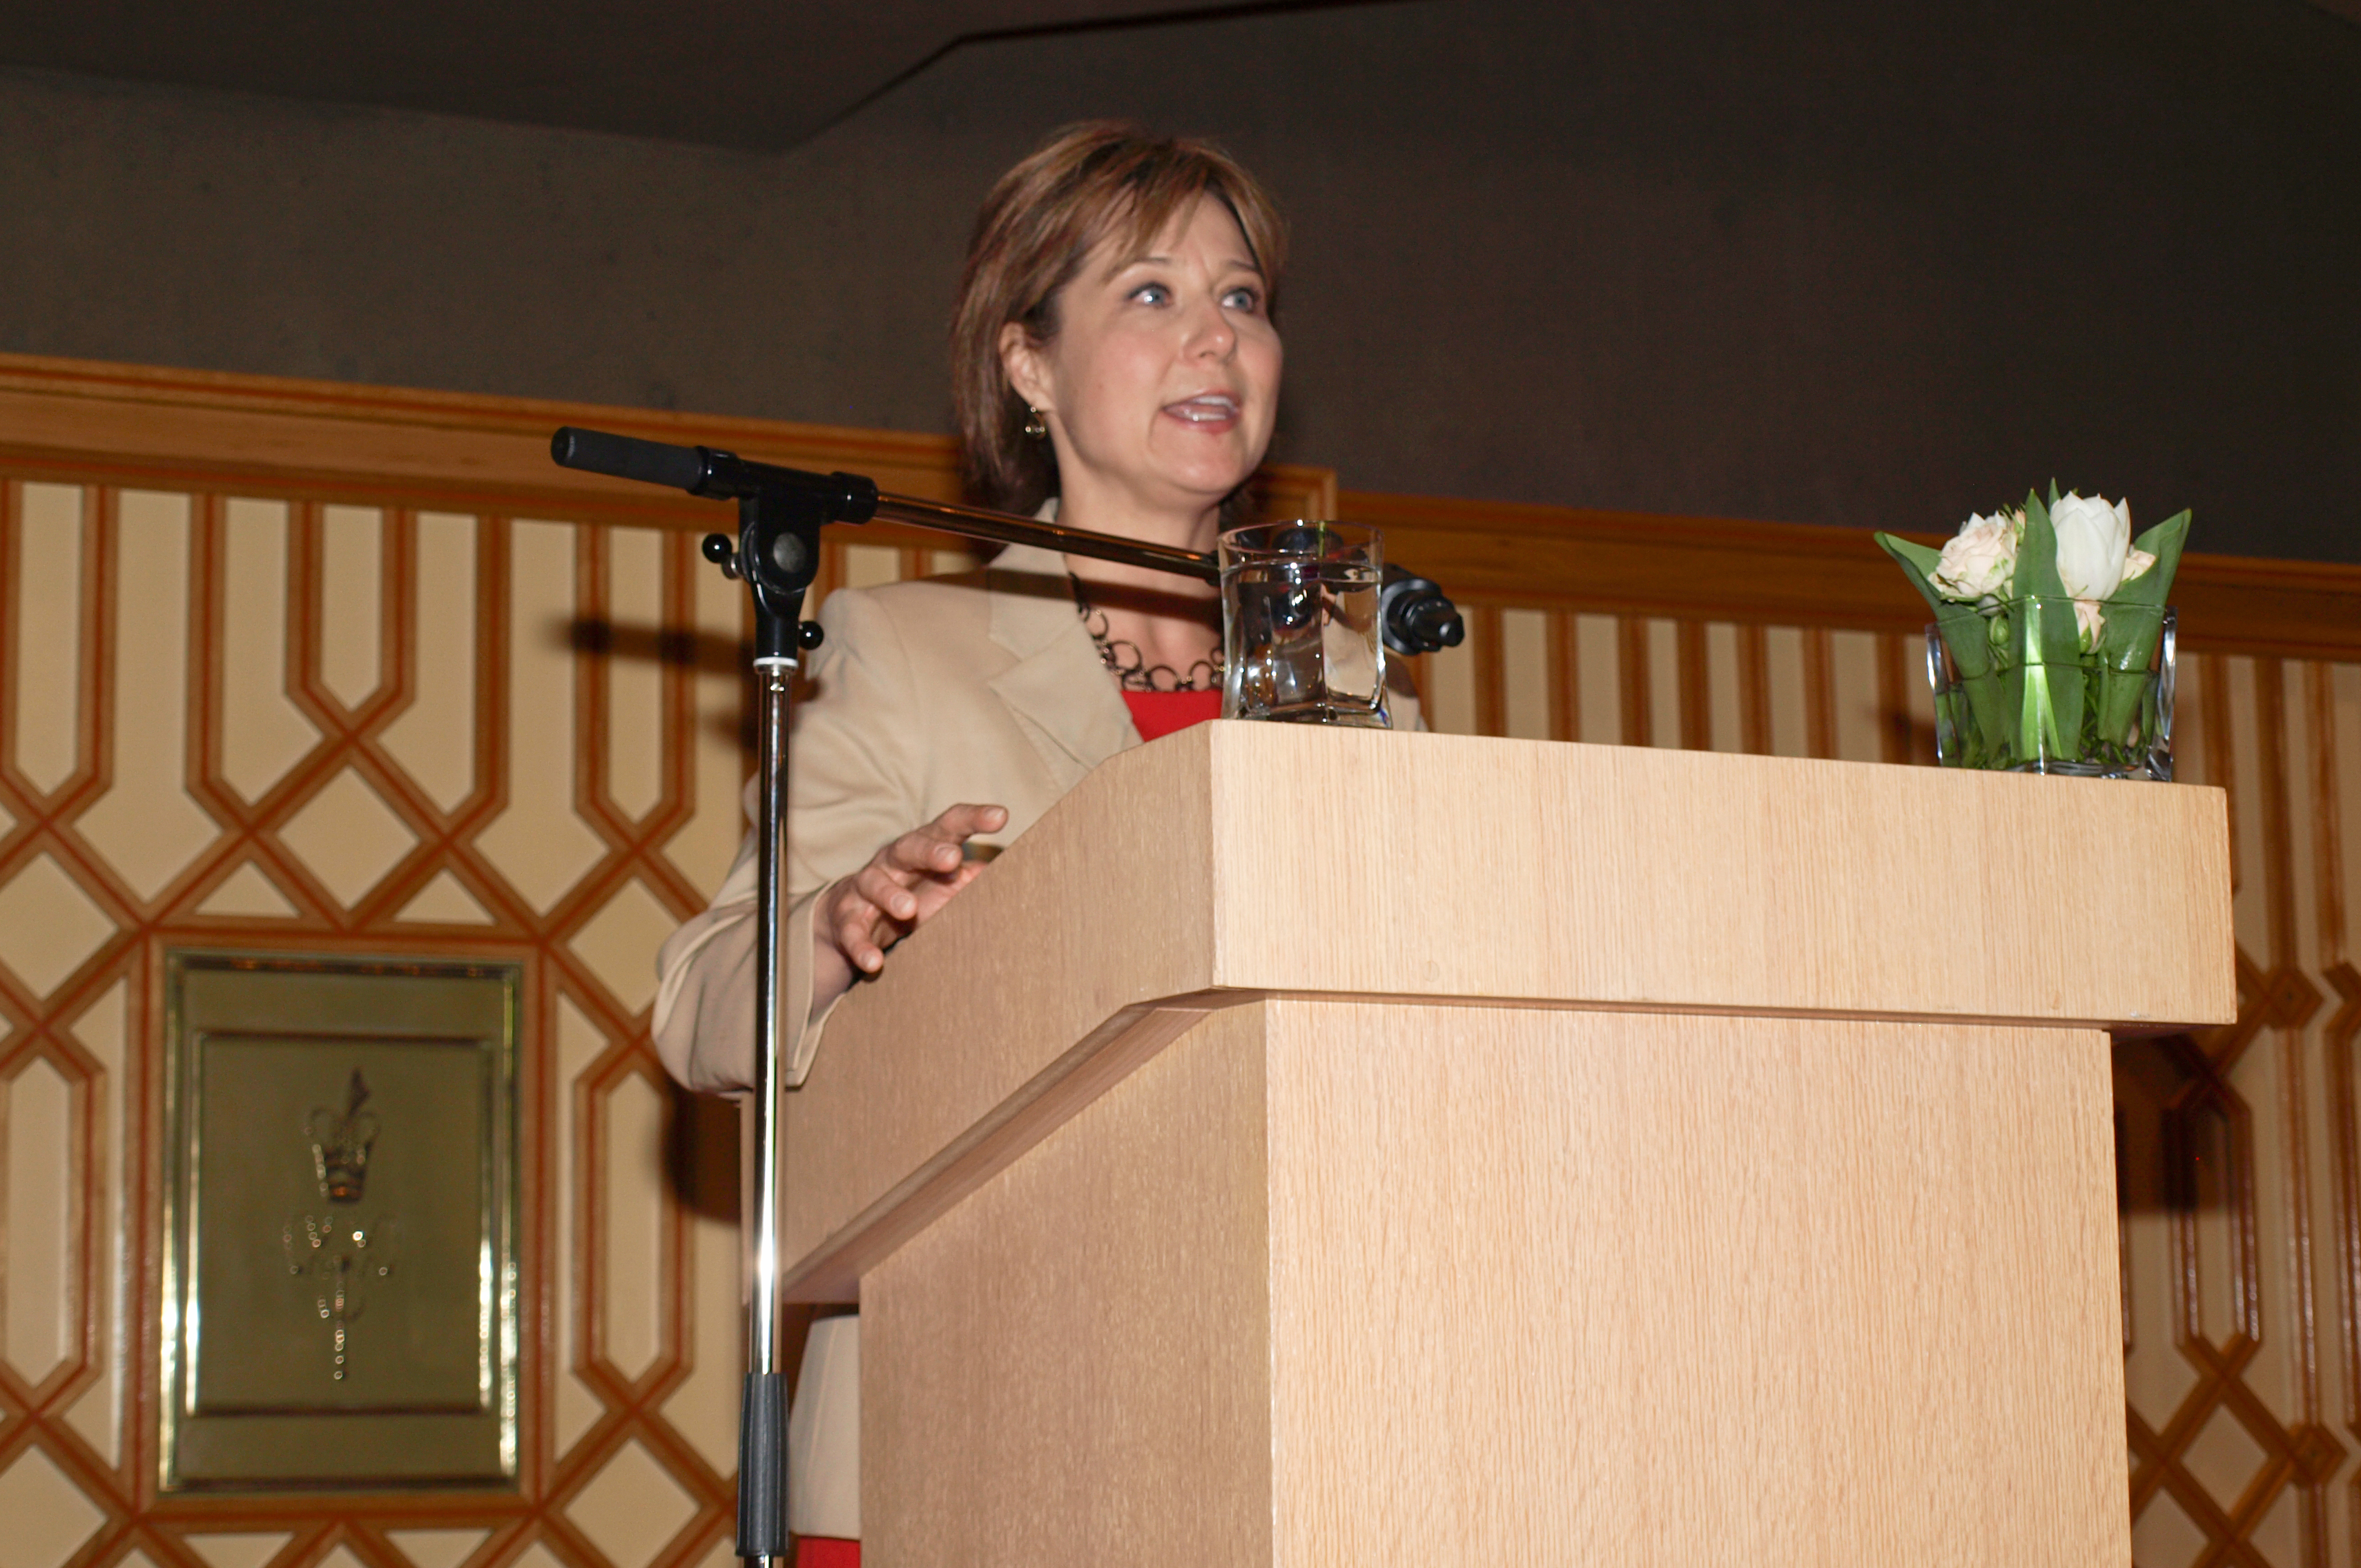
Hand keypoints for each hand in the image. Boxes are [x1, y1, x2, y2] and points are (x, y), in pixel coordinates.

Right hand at [811, 803, 1008, 1013]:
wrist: (852, 917)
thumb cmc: (910, 894)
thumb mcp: (942, 887)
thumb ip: (968, 880)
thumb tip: (1000, 873)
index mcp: (923, 848)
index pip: (948, 826)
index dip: (973, 819)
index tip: (1000, 816)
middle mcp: (892, 861)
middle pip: (909, 847)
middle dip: (930, 851)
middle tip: (952, 858)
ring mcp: (865, 887)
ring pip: (874, 883)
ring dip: (890, 895)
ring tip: (909, 909)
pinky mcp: (846, 918)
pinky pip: (852, 930)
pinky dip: (861, 946)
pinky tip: (874, 962)